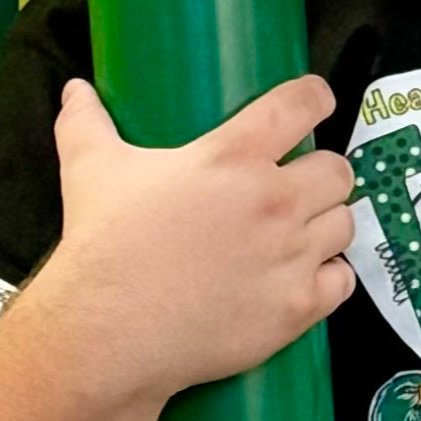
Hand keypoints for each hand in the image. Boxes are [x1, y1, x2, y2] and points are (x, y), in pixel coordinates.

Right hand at [40, 69, 355, 413]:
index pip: (300, 106)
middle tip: (301, 183)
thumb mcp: (90, 168)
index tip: (316, 101)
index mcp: (233, 157)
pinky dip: (330, 275)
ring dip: (328, 222)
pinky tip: (309, 274)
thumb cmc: (103, 244)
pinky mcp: (297, 306)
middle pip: (337, 170)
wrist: (109, 330)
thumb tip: (76, 91)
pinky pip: (343, 280)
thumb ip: (86, 121)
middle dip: (322, 172)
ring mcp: (291, 256)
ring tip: (305, 230)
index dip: (316, 98)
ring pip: (344, 223)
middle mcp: (274, 201)